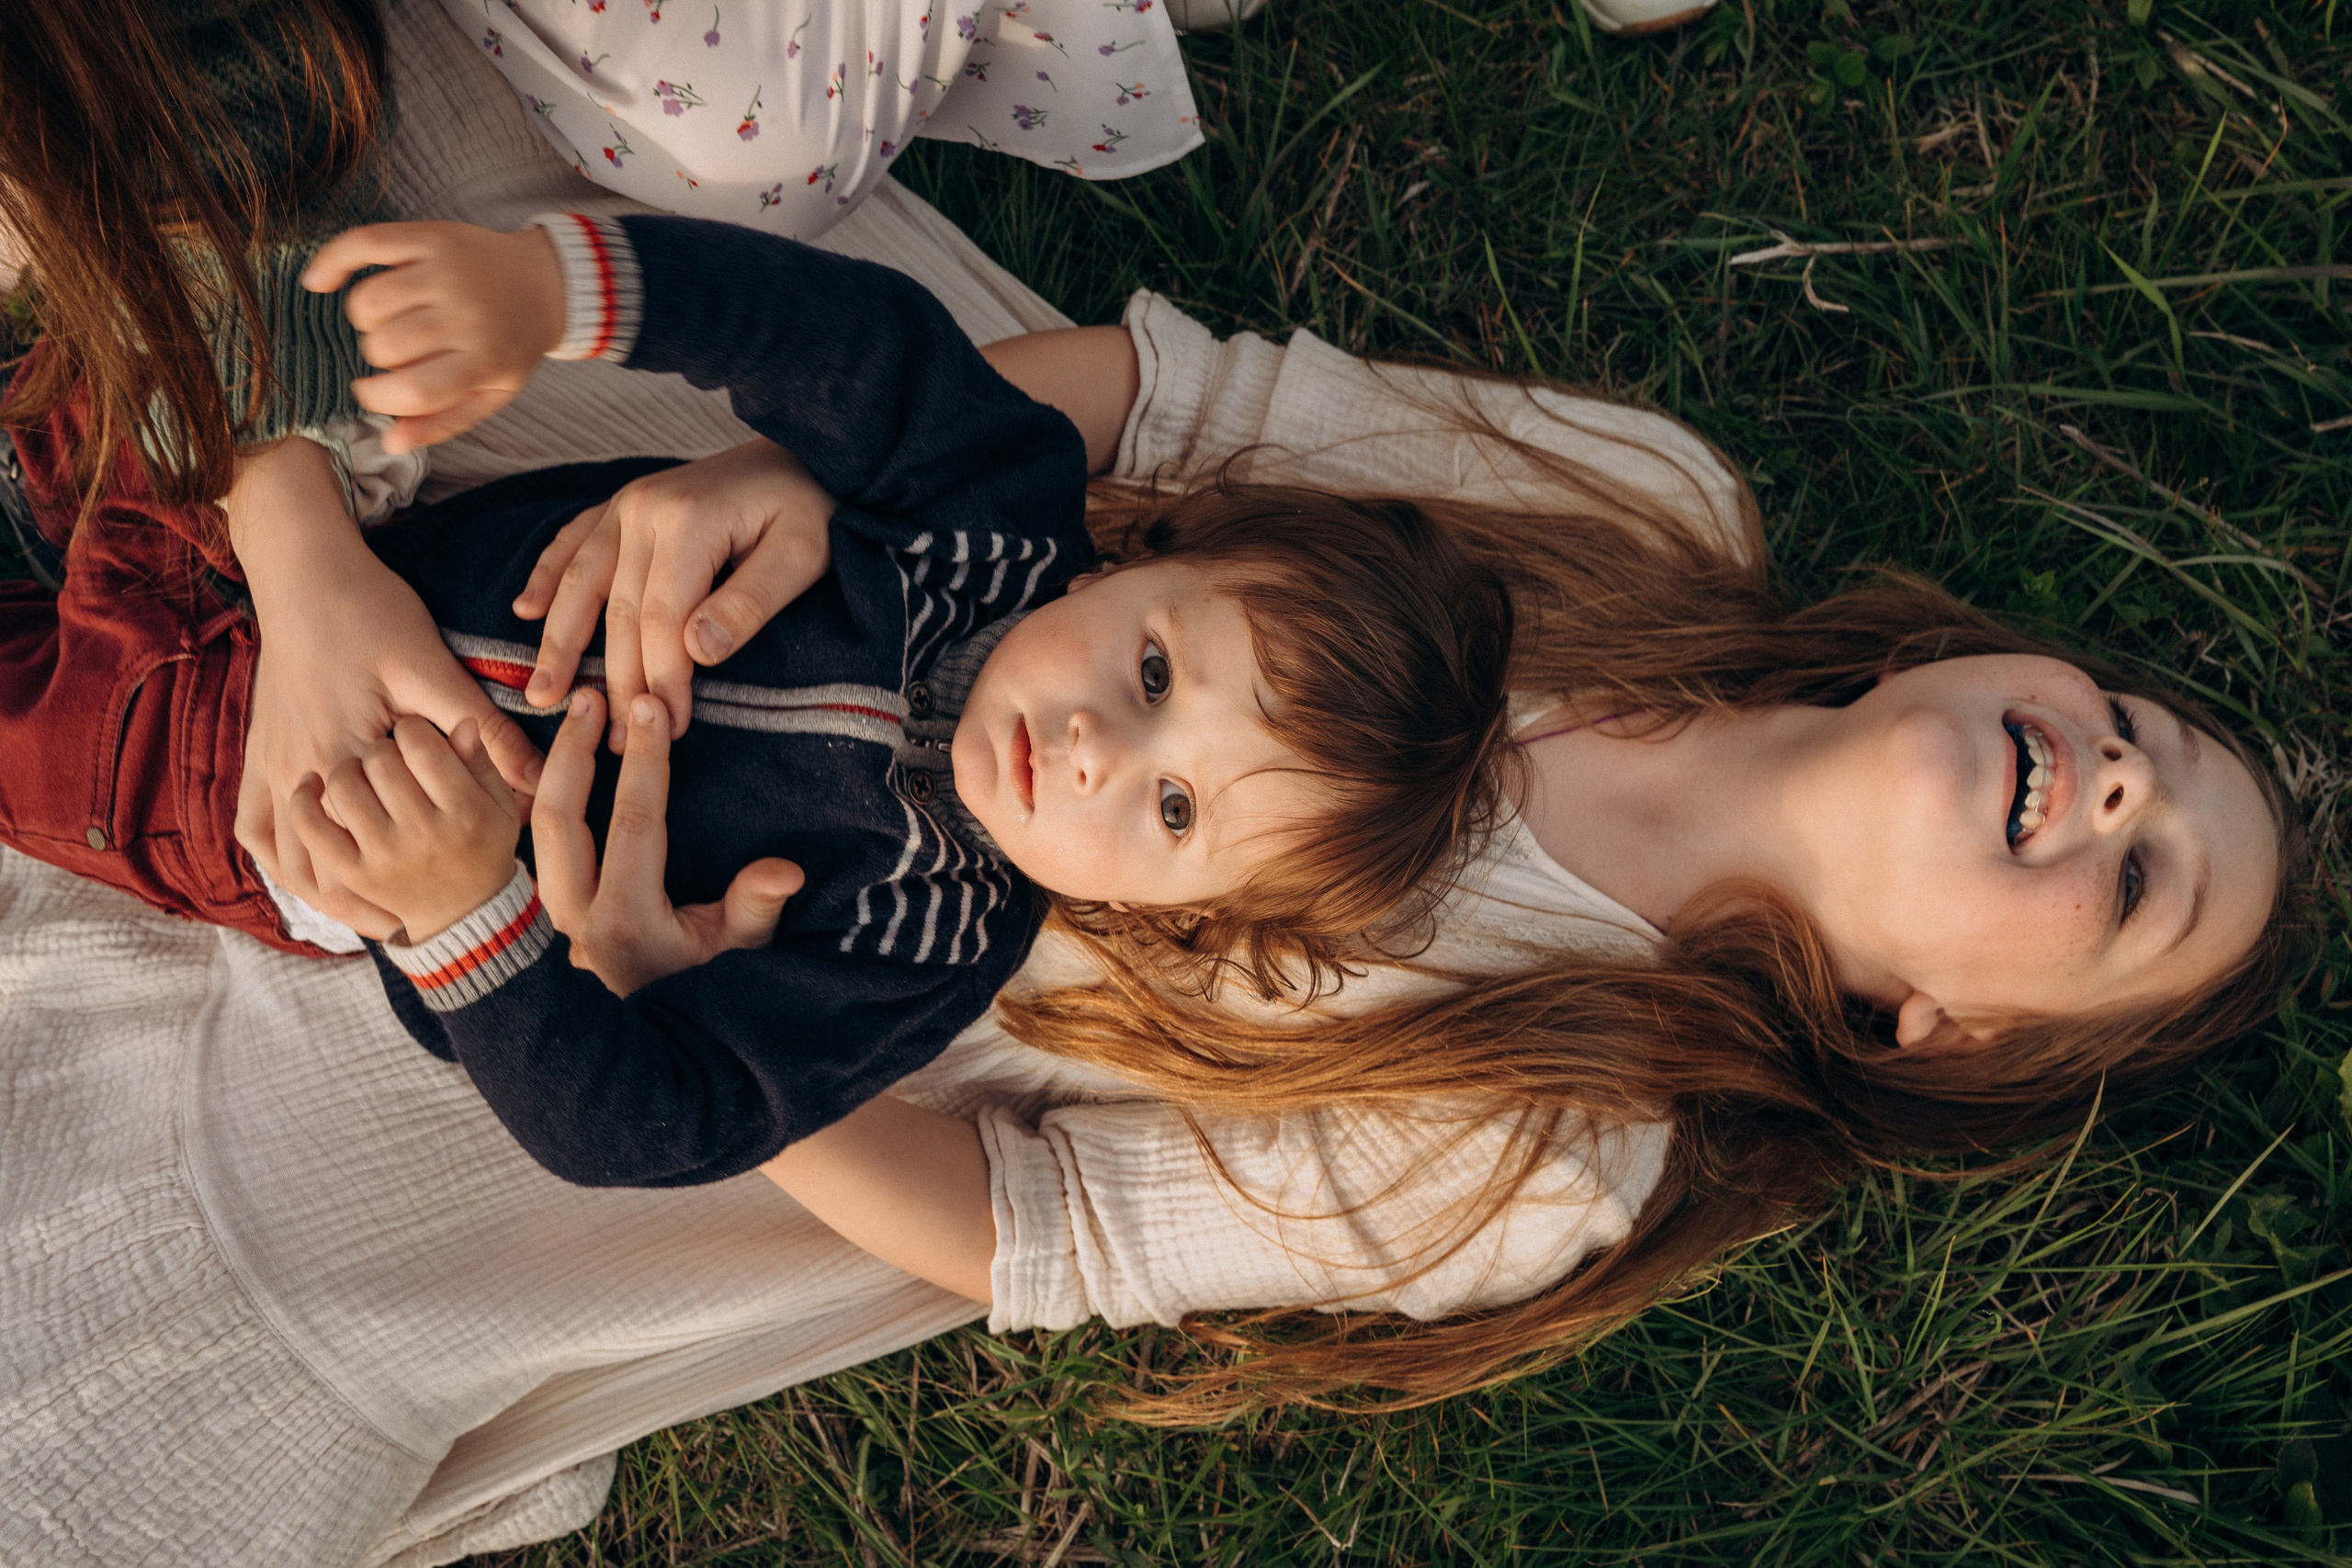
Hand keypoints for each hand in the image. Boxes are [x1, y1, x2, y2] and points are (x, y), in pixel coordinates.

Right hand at [228, 442, 544, 930]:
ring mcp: (271, 764)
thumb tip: (538, 779)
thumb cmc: (374, 612)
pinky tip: (312, 875)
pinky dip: (281, 859)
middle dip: (365, 903)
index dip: (409, 884)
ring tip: (366, 917)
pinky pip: (255, 827)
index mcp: (345, 752)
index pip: (376, 841)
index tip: (447, 914)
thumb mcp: (435, 668)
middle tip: (411, 932)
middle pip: (326, 864)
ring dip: (321, 892)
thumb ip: (482, 730)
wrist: (304, 571)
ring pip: (285, 857)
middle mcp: (299, 768)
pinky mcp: (258, 752)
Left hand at [284, 716, 522, 942]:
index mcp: (465, 812)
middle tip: (387, 756)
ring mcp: (384, 856)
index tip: (415, 735)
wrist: (465, 913)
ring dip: (347, 768)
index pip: (421, 745)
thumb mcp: (500, 802)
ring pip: (344, 786)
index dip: (414, 729)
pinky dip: (303, 802)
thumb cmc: (484, 848)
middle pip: (380, 761)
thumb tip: (462, 725)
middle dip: (381, 747)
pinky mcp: (354, 874)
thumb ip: (481, 761)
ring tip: (358, 771)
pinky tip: (311, 784)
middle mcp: (423, 835)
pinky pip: (312, 829)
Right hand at [301, 221, 566, 454]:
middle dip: (380, 355)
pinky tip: (319, 282)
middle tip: (405, 350)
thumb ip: (443, 422)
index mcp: (483, 360)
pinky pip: (363, 244)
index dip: (378, 398)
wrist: (545, 282)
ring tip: (394, 320)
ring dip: (368, 319)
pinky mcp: (430, 236)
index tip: (372, 392)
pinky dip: (332, 261)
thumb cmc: (510, 345)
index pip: (412, 390)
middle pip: (383, 346)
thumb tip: (390, 445)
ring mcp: (447, 270)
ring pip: (367, 303)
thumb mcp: (492, 394)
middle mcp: (465, 313)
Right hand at [513, 438, 837, 749]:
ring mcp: (627, 503)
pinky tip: (525, 610)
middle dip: (616, 681)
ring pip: (582, 582)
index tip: (669, 728)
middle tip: (616, 742)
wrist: (804, 453)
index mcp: (688, 521)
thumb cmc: (809, 509)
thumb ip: (749, 604)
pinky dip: (547, 576)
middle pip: (618, 612)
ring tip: (541, 695)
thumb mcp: (801, 557)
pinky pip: (573, 541)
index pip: (662, 619)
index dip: (662, 679)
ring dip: (559, 642)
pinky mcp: (623, 504)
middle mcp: (644, 508)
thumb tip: (696, 654)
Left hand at [533, 687, 804, 993]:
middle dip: (574, 750)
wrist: (643, 1061)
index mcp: (625, 919)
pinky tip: (546, 764)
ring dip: (550, 770)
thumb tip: (785, 868)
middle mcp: (574, 916)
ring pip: (533, 831)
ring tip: (569, 719)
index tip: (648, 709)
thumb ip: (755, 908)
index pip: (635, 822)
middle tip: (592, 697)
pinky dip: (533, 801)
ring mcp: (549, 917)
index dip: (645, 761)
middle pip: (559, 817)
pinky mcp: (539, 917)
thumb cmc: (700, 1001)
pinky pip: (528, 849)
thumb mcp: (738, 958)